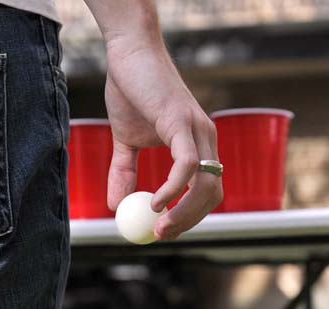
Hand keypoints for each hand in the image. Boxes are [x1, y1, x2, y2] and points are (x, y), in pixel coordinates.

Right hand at [103, 38, 221, 240]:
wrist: (129, 51)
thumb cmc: (132, 91)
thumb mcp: (125, 141)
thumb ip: (124, 173)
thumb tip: (115, 207)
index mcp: (197, 143)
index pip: (207, 190)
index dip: (191, 215)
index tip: (165, 231)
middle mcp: (205, 138)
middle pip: (213, 194)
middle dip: (190, 221)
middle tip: (162, 235)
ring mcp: (197, 129)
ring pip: (204, 184)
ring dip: (184, 213)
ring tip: (158, 226)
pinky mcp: (182, 121)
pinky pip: (186, 165)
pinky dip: (173, 189)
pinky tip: (155, 202)